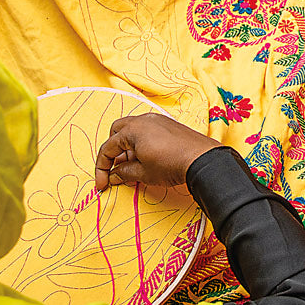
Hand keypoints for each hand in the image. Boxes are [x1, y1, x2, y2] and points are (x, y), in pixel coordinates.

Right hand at [95, 113, 220, 190]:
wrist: (203, 160)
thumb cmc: (171, 165)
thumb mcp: (143, 173)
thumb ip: (124, 173)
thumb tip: (114, 175)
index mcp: (132, 129)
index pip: (108, 148)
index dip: (102, 168)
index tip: (102, 184)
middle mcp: (143, 120)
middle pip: (117, 132)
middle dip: (113, 151)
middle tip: (116, 168)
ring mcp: (157, 120)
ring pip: (133, 131)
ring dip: (127, 148)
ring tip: (133, 168)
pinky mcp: (168, 125)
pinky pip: (147, 131)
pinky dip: (141, 144)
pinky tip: (146, 160)